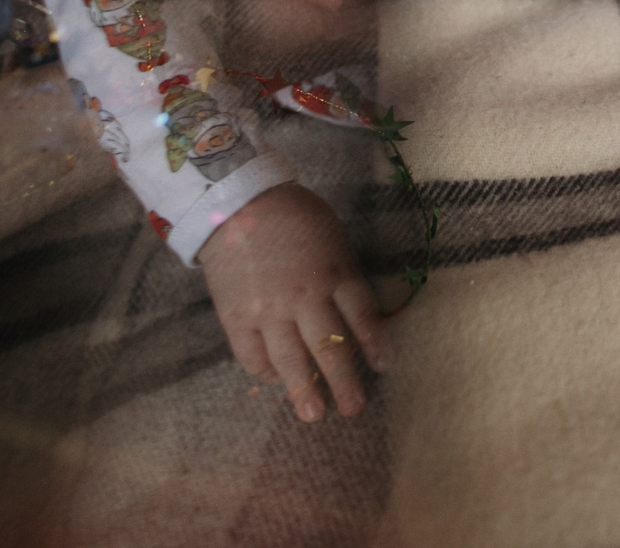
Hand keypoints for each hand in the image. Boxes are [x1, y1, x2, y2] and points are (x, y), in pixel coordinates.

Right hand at [198, 184, 391, 420]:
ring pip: (290, 359)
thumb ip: (343, 275)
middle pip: (330, 346)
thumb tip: (355, 316)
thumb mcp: (332, 237)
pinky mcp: (237, 317)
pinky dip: (265, 372)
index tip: (384, 367)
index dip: (375, 343)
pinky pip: (252, 355)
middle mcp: (305, 296)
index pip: (363, 316)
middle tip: (354, 408)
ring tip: (313, 415)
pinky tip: (275, 379)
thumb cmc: (292, 215)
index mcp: (335, 271)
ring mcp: (269, 309)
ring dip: (304, 390)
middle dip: (344, 382)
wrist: (236, 203)